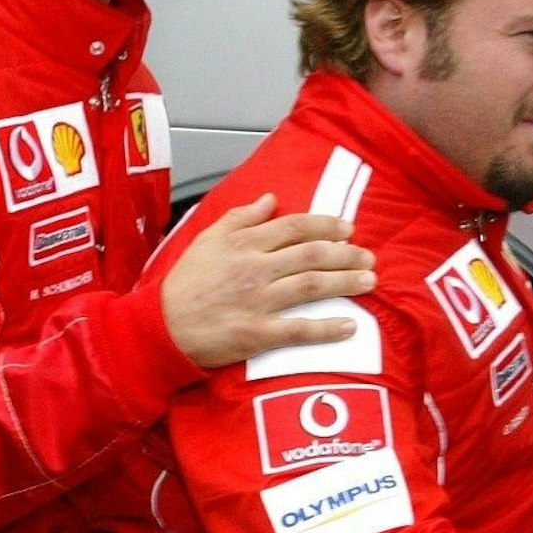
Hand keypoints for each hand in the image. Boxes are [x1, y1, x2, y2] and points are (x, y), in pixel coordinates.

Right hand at [161, 193, 376, 368]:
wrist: (162, 326)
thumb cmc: (184, 284)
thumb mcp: (207, 239)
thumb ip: (241, 217)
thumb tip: (270, 199)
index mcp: (245, 243)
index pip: (295, 227)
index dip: (327, 225)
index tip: (348, 228)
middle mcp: (256, 268)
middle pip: (312, 255)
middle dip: (346, 254)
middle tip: (368, 256)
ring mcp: (259, 301)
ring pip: (312, 286)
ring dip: (346, 282)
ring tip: (370, 281)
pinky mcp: (258, 333)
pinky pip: (299, 329)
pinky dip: (327, 328)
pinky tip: (350, 326)